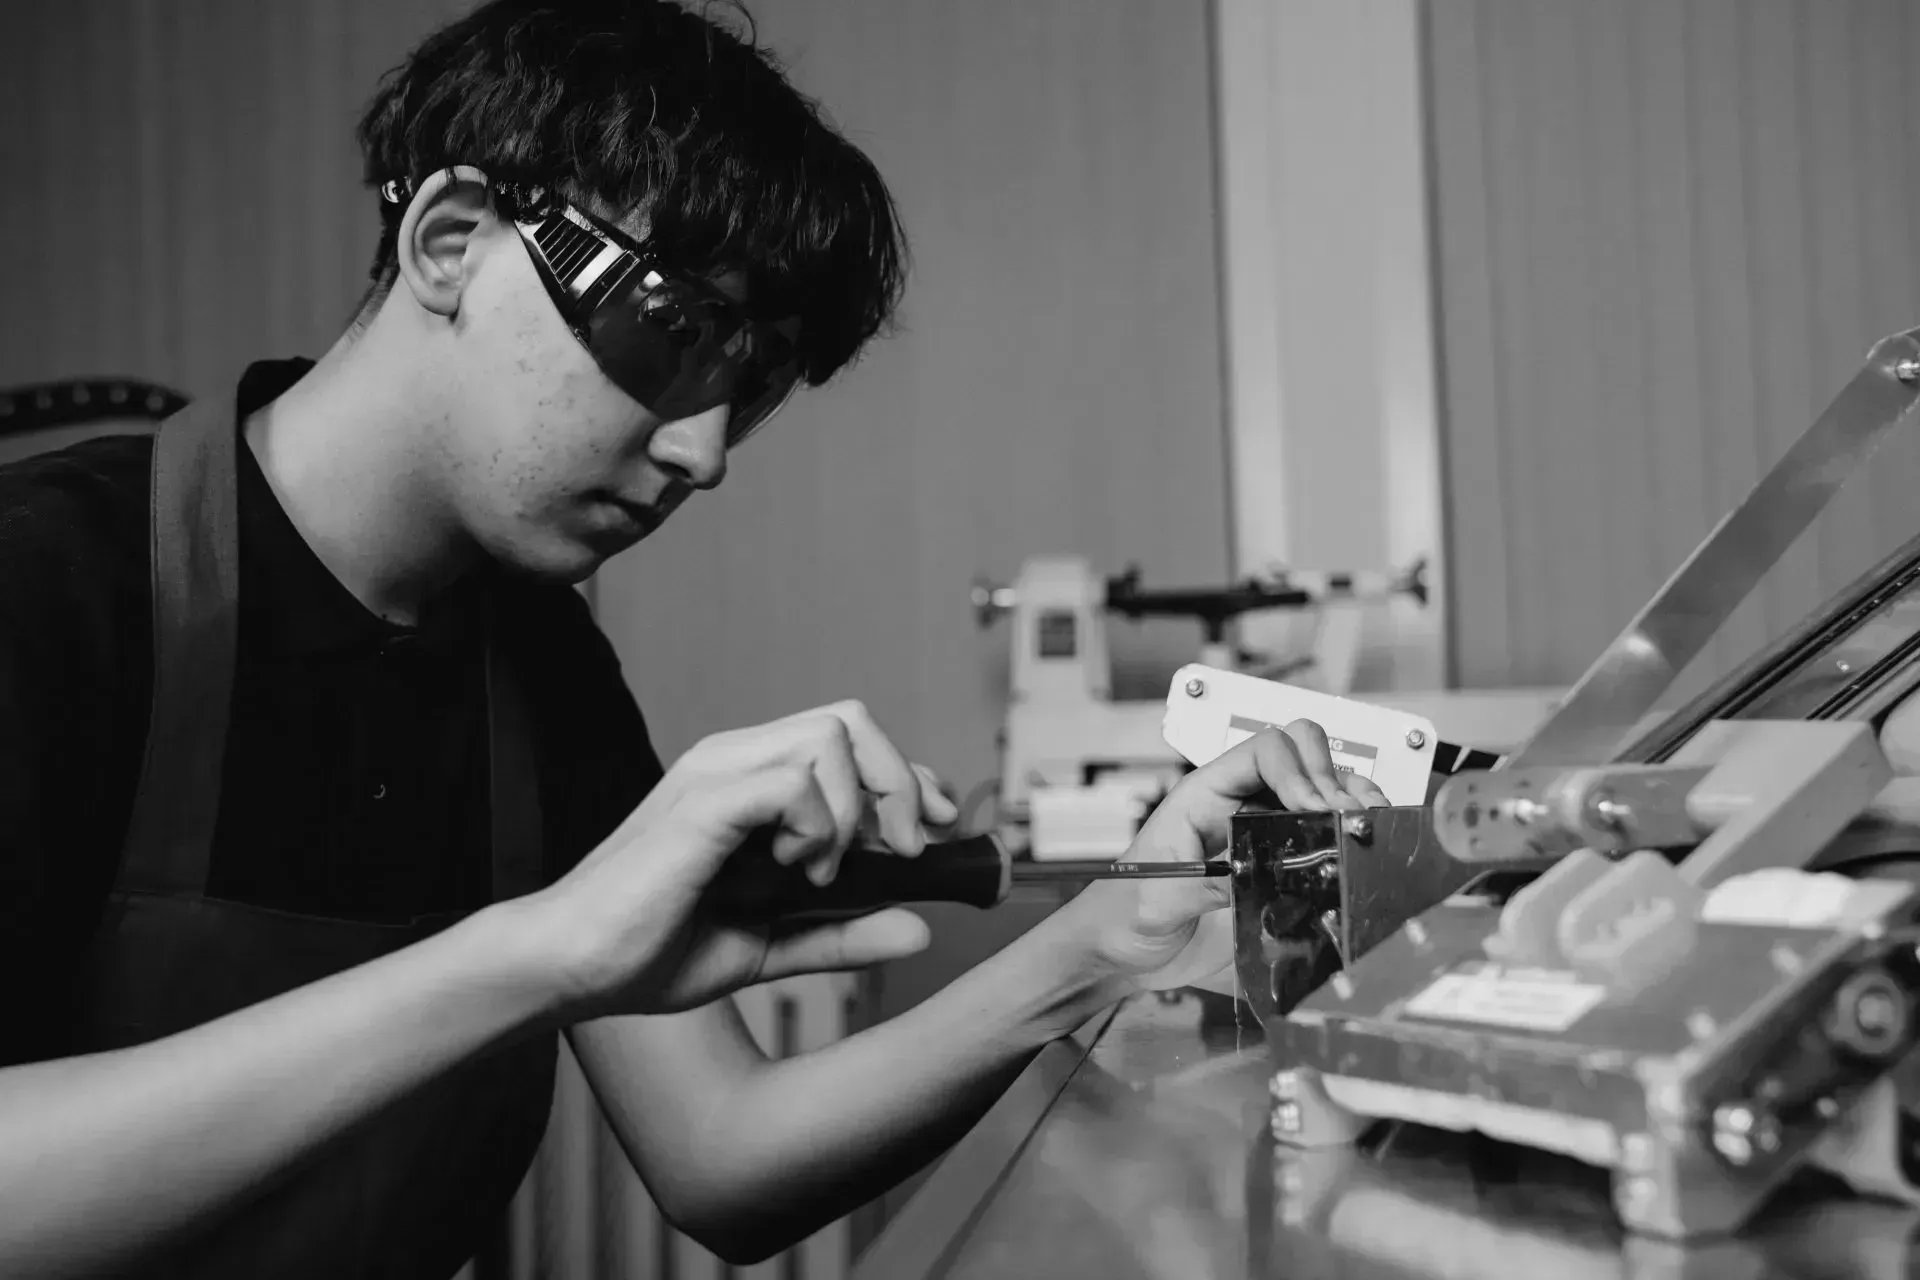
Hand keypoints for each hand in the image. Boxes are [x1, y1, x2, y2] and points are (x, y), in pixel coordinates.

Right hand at [529, 700, 957, 1017]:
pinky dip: (818, 827)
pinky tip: (797, 872)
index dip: (908, 776)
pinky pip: (794, 782)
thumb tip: (921, 928)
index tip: (937, 826)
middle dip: (899, 781)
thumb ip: (843, 934)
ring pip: (831, 737)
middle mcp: (734, 760)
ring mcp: (716, 773)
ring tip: (825, 873)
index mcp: (748, 783)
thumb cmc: (651, 950)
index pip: (850, 741)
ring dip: (854, 810)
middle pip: (852, 719)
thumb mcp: (771, 946)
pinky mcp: (702, 801)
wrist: (572, 968)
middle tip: (902, 852)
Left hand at [1051, 721, 1390, 993]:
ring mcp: (1263, 832)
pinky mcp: (1279, 866)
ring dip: (1352, 798)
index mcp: (1205, 796)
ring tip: (1369, 827)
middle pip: (1302, 754)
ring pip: (1321, 788)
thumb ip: (1203, 886)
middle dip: (1333, 777)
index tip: (1316, 808)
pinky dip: (1350, 832)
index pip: (1263, 752)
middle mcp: (1239, 805)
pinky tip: (1365, 846)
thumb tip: (1263, 874)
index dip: (1298, 771)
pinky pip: (1323, 834)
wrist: (1120, 954)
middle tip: (1349, 821)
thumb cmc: (1122, 915)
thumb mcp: (1155, 900)